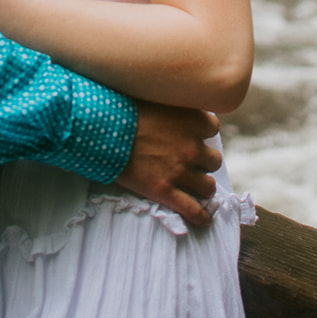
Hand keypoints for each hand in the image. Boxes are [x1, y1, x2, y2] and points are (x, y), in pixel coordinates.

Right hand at [116, 100, 221, 228]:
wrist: (103, 129)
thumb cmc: (126, 109)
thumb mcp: (159, 98)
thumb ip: (177, 107)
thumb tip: (181, 111)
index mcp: (193, 120)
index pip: (212, 128)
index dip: (201, 132)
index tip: (191, 134)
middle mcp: (192, 147)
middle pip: (213, 160)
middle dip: (202, 161)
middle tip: (188, 160)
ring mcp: (180, 171)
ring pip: (207, 186)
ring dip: (201, 185)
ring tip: (192, 184)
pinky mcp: (165, 190)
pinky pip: (192, 209)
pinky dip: (200, 216)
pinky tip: (203, 219)